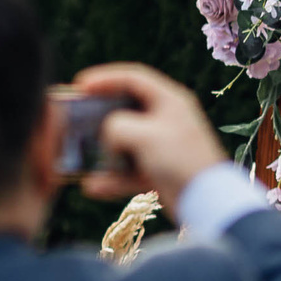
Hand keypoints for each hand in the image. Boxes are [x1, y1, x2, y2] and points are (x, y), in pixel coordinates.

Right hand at [72, 62, 228, 211]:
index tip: (79, 84)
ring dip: (100, 150)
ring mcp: (162, 146)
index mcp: (170, 101)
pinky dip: (111, 178)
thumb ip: (118, 126)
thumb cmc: (181, 160)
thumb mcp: (144, 135)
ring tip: (77, 155)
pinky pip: (128, 171)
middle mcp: (166, 120)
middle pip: (125, 109)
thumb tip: (108, 134)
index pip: (134, 78)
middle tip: (73, 117)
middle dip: (97, 115)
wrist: (207, 202)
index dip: (105, 78)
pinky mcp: (159, 171)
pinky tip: (92, 187)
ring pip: (123, 143)